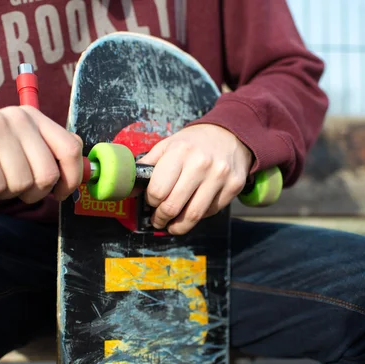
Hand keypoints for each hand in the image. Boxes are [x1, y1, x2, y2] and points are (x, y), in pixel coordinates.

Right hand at [0, 105, 83, 202]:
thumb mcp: (22, 147)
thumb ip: (51, 152)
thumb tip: (86, 170)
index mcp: (33, 117)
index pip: (70, 148)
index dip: (72, 177)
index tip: (61, 193)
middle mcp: (16, 118)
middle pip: (47, 174)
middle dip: (34, 192)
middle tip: (15, 187)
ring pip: (22, 184)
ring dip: (7, 192)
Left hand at [137, 124, 252, 234]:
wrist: (230, 135)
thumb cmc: (194, 143)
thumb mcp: (169, 144)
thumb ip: (149, 164)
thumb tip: (130, 188)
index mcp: (180, 151)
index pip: (158, 190)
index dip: (150, 201)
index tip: (151, 203)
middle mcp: (201, 164)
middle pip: (173, 206)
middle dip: (160, 219)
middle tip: (157, 221)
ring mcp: (220, 176)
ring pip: (193, 216)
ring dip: (178, 227)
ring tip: (172, 226)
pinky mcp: (234, 186)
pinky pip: (211, 211)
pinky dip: (199, 217)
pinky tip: (192, 210)